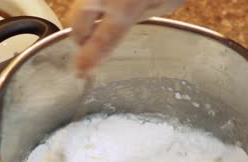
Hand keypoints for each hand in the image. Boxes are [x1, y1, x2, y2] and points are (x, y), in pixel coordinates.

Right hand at [67, 0, 184, 76]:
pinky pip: (92, 0)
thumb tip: (129, 19)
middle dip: (81, 34)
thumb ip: (143, 15)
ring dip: (91, 10)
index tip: (80, 70)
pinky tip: (110, 4)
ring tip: (109, 9)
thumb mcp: (169, 2)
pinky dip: (100, 2)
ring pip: (84, 2)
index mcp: (124, 9)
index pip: (101, 43)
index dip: (89, 59)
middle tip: (84, 40)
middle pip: (78, 21)